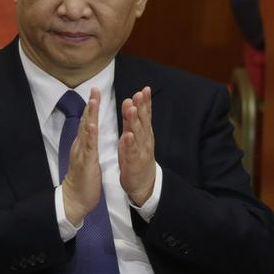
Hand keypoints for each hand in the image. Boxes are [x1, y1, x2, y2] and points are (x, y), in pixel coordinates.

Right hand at [61, 88, 102, 224]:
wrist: (75, 199)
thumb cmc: (83, 179)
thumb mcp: (87, 157)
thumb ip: (87, 143)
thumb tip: (89, 130)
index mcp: (83, 144)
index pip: (87, 121)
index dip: (91, 106)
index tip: (95, 91)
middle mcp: (80, 145)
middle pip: (85, 121)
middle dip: (90, 104)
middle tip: (94, 88)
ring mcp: (81, 153)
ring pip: (86, 130)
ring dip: (89, 115)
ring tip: (93, 100)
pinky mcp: (85, 162)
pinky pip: (88, 147)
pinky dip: (90, 135)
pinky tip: (92, 125)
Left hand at [118, 86, 155, 206]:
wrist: (144, 184)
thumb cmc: (137, 157)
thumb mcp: (134, 136)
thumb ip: (131, 120)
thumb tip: (129, 102)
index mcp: (145, 133)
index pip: (146, 114)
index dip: (146, 102)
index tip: (144, 89)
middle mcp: (145, 140)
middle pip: (144, 121)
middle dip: (142, 107)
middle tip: (140, 94)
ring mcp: (141, 151)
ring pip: (138, 134)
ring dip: (135, 121)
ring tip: (132, 109)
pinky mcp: (134, 163)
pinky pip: (132, 152)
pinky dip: (130, 143)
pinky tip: (128, 135)